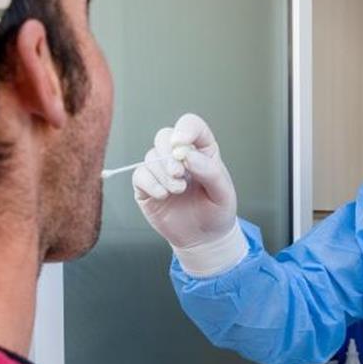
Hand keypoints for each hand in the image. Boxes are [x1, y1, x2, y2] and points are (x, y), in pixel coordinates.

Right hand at [133, 113, 243, 271]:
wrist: (203, 238)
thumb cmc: (217, 211)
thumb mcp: (223, 192)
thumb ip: (210, 171)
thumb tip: (187, 155)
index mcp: (202, 149)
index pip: (191, 125)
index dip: (185, 129)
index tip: (181, 143)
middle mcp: (179, 156)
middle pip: (164, 136)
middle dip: (168, 153)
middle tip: (178, 174)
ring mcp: (161, 170)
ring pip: (151, 156)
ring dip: (163, 174)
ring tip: (178, 191)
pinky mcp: (146, 186)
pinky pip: (139, 175)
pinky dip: (150, 184)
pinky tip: (163, 196)